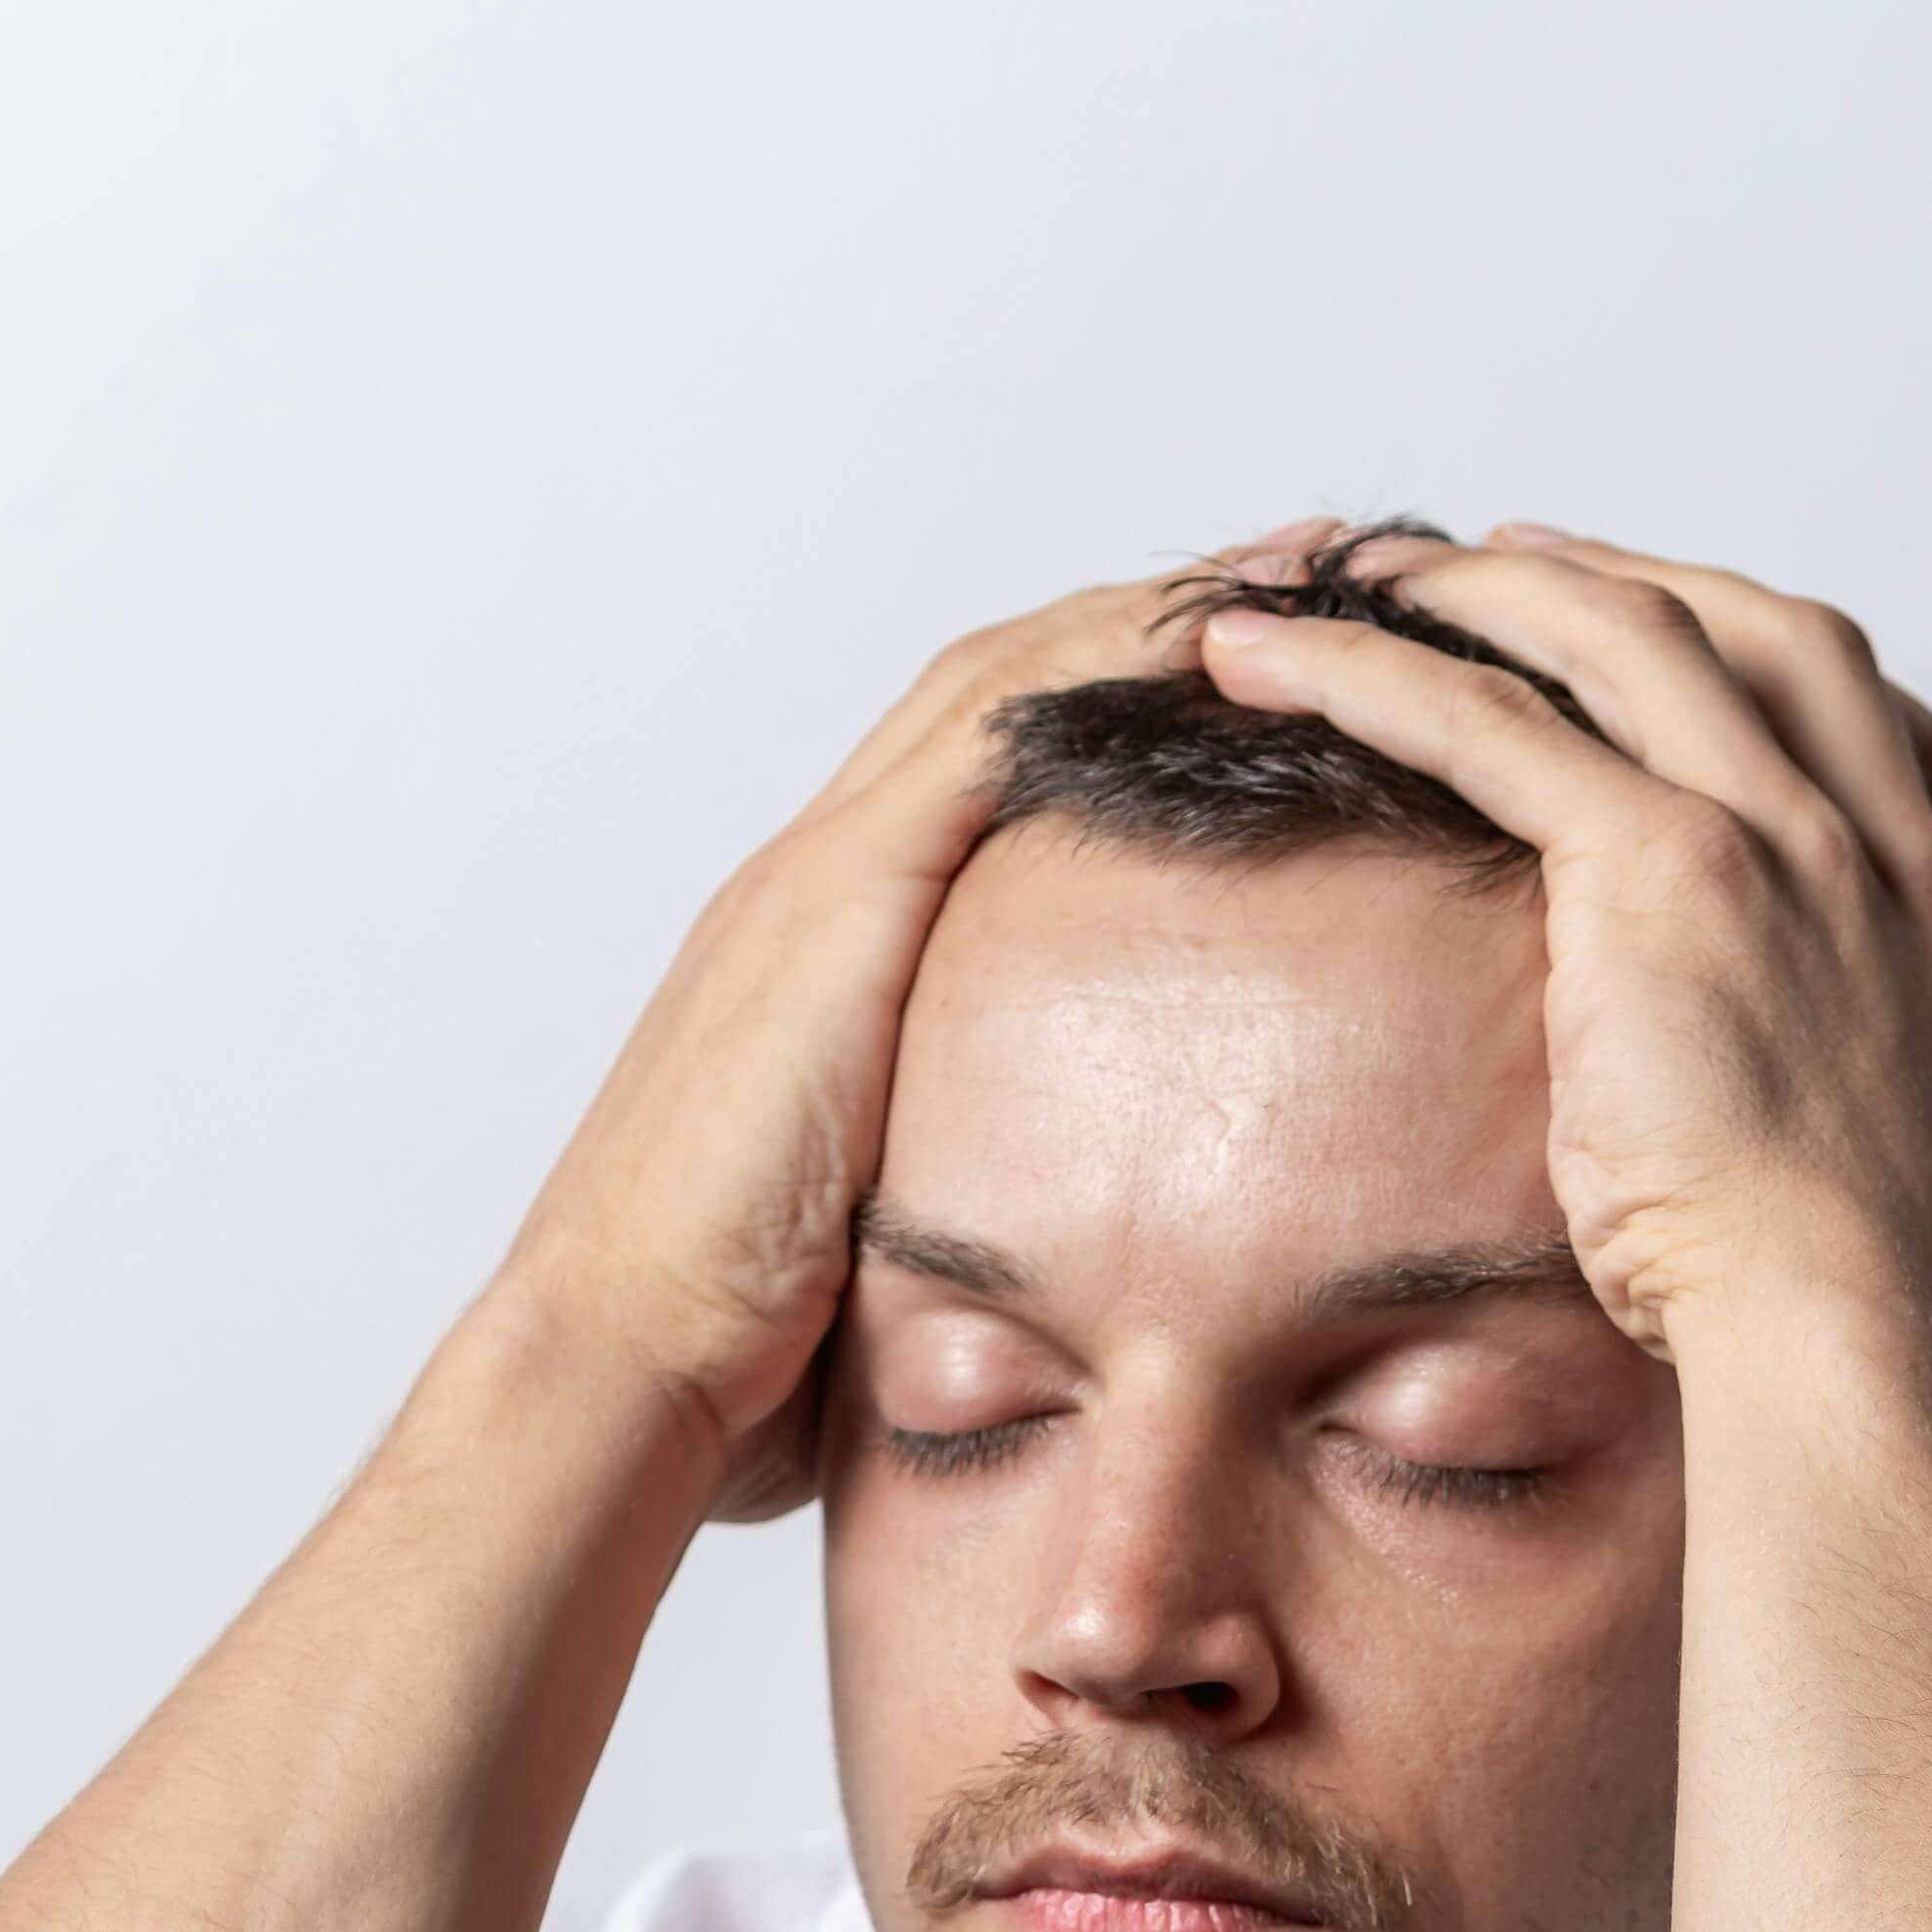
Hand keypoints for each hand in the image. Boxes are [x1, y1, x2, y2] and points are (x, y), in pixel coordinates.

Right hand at [491, 565, 1236, 1520]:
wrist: (622, 1364)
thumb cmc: (734, 1364)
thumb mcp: (871, 1263)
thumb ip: (949, 1228)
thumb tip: (1044, 1313)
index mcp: (819, 962)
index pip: (981, 782)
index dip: (1106, 708)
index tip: (1241, 674)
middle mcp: (811, 889)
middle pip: (1001, 689)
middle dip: (1153, 619)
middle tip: (1309, 567)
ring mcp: (817, 884)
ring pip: (1006, 680)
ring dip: (1158, 612)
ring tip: (1308, 568)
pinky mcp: (837, 908)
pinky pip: (995, 739)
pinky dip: (1108, 670)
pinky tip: (1222, 641)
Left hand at [1197, 527, 1931, 1468]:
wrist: (1876, 1356)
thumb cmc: (1908, 1361)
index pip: (1909, 752)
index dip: (1799, 686)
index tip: (1714, 658)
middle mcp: (1898, 861)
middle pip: (1764, 636)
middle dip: (1633, 581)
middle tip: (1514, 564)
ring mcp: (1794, 846)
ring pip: (1620, 638)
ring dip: (1482, 591)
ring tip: (1367, 576)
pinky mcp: (1667, 871)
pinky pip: (1489, 722)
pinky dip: (1371, 669)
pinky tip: (1273, 652)